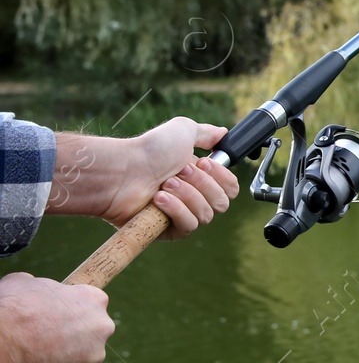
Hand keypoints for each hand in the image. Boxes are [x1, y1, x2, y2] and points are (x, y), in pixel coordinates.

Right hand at [0, 273, 114, 362]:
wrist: (0, 342)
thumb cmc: (12, 307)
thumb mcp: (25, 283)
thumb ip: (45, 287)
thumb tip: (38, 289)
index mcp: (93, 300)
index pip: (91, 302)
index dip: (72, 306)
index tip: (58, 311)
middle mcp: (101, 329)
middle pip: (91, 331)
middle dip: (73, 332)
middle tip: (46, 332)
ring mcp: (90, 358)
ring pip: (80, 356)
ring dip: (63, 354)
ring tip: (35, 350)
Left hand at [103, 117, 240, 238]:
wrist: (123, 171)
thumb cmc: (149, 150)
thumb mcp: (183, 130)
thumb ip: (207, 133)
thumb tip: (223, 134)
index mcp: (200, 177)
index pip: (231, 188)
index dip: (221, 176)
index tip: (203, 163)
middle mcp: (193, 197)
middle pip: (222, 202)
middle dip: (202, 184)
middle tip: (178, 172)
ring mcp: (181, 215)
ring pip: (206, 214)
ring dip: (186, 195)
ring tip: (163, 184)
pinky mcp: (168, 231)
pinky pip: (189, 225)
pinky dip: (176, 209)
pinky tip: (158, 199)